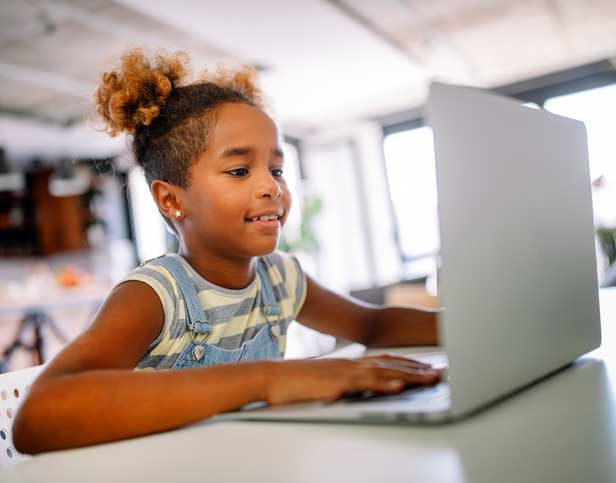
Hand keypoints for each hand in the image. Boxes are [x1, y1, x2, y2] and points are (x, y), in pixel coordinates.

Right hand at [263, 354, 441, 405]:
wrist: (273, 377)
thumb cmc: (297, 383)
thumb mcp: (327, 382)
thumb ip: (346, 383)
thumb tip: (359, 389)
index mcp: (351, 364)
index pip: (387, 362)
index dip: (410, 365)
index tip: (429, 368)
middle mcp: (353, 364)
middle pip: (392, 365)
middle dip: (419, 370)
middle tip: (442, 373)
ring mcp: (346, 372)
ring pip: (384, 372)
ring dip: (410, 376)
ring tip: (432, 379)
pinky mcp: (337, 382)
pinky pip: (364, 384)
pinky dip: (383, 384)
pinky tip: (399, 387)